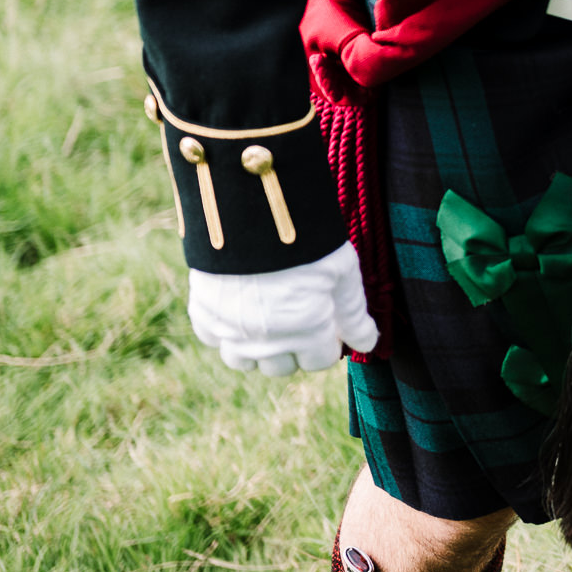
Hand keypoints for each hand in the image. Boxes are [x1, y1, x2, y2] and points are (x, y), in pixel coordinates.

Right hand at [188, 240, 379, 375]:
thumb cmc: (307, 236)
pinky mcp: (203, 311)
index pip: (318, 361)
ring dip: (257, 348)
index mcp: (305, 330)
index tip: (326, 321)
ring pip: (243, 361)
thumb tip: (368, 344)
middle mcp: (266, 339)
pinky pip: (213, 338)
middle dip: (294, 347)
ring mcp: (230, 328)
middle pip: (281, 367)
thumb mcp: (342, 270)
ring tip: (269, 315)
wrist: (252, 204)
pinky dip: (225, 330)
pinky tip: (240, 306)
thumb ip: (354, 313)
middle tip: (298, 315)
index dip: (327, 342)